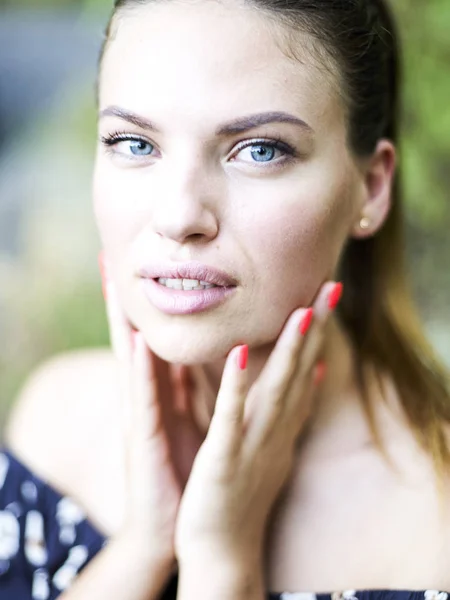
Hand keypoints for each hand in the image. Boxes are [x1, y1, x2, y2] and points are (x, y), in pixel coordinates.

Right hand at [100, 254, 203, 565]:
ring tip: (115, 277)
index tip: (151, 263)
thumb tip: (215, 355)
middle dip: (123, 298)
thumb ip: (196, 388)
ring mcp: (141, 415)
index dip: (152, 301)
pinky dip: (142, 369)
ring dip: (125, 318)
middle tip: (110, 253)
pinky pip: (146, 399)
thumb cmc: (186, 471)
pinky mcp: (145, 438)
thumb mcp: (193, 420)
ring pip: (133, 358)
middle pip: (134, 337)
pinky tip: (140, 340)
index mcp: (162, 392)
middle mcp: (146, 397)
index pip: (157, 336)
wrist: (175, 528)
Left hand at [174, 281, 340, 563]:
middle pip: (299, 371)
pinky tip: (242, 352)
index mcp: (280, 424)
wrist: (222, 549)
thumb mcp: (274, 444)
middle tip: (332, 285)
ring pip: (275, 388)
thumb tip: (315, 374)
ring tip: (302, 310)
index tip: (328, 294)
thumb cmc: (243, 492)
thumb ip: (292, 409)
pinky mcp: (224, 457)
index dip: (319, 332)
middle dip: (316, 328)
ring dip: (290, 349)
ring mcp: (252, 442)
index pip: (305, 369)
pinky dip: (239, 384)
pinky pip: (231, 416)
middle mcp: (275, 429)